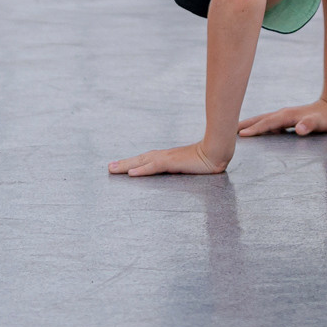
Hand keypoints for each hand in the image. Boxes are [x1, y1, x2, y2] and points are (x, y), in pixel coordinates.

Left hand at [107, 140, 230, 176]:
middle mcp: (164, 155)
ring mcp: (167, 158)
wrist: (217, 152)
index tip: (120, 167)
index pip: (146, 159)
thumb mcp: (190, 166)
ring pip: (142, 161)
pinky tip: (131, 174)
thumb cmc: (207, 159)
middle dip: (123, 164)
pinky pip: (153, 166)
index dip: (133, 163)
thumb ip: (181, 168)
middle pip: (140, 159)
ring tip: (112, 169)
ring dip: (126, 165)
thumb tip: (176, 171)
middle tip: (109, 168)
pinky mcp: (172, 162)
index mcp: (168, 157)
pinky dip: (142, 169)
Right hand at [238, 100, 326, 138]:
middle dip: (244, 124)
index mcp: (287, 116)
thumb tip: (299, 129)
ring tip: (234, 129)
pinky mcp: (285, 119)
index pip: (267, 123)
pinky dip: (258, 125)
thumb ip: (310, 125)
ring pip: (262, 120)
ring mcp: (283, 116)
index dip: (254, 129)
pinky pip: (267, 122)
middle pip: (259, 119)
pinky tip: (254, 131)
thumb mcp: (321, 123)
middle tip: (226, 129)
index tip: (241, 135)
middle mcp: (282, 114)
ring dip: (248, 124)